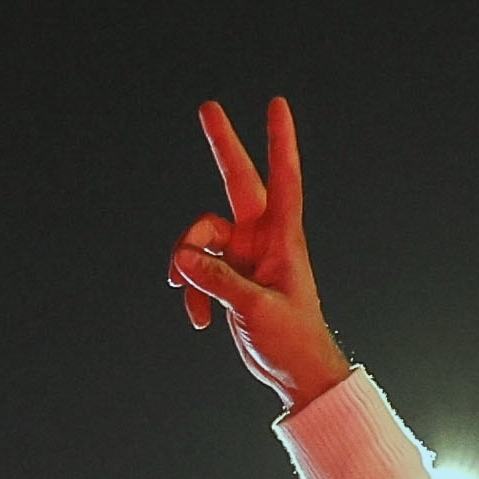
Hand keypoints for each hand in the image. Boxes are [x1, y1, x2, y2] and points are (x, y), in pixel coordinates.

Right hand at [169, 98, 352, 409]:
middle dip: (223, 145)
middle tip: (208, 106)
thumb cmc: (292, 340)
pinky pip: (196, 270)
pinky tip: (201, 321)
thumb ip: (218, 281)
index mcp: (283, 238)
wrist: (296, 372)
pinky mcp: (228, 275)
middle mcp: (262, 238)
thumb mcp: (255, 309)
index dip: (280, 142)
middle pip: (237, 182)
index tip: (277, 106)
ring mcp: (243, 255)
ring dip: (187, 267)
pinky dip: (192, 293)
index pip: (283, 179)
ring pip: (200, 237)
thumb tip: (183, 258)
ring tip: (193, 302)